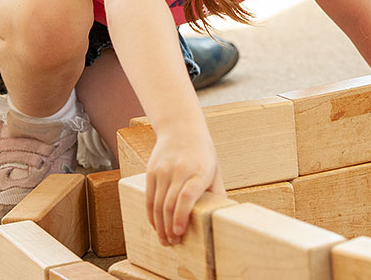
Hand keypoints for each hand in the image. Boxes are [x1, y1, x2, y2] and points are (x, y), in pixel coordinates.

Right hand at [145, 128, 225, 245]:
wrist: (181, 127)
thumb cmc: (202, 152)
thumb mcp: (215, 169)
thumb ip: (216, 193)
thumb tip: (221, 217)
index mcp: (200, 171)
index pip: (187, 196)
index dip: (181, 216)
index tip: (179, 232)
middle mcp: (180, 170)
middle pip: (170, 204)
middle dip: (170, 227)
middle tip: (172, 242)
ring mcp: (163, 170)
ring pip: (158, 204)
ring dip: (160, 225)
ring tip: (165, 239)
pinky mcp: (151, 171)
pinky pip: (149, 198)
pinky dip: (151, 214)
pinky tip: (156, 225)